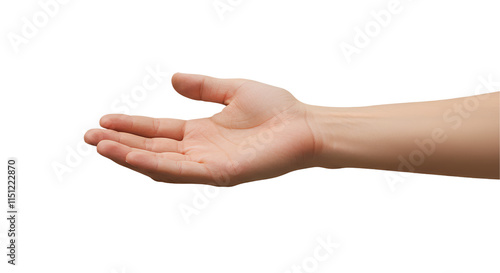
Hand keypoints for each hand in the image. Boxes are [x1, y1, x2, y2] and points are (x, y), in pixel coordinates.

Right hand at [84, 73, 316, 185]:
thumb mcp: (233, 90)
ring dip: (130, 155)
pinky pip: (182, 171)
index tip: (104, 119)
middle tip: (90, 136)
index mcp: (201, 132)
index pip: (157, 130)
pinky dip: (155, 164)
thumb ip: (203, 86)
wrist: (305, 125)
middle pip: (152, 147)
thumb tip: (172, 79)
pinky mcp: (221, 173)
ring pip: (161, 162)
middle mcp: (200, 150)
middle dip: (120, 143)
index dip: (130, 126)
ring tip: (101, 146)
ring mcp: (209, 164)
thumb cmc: (276, 109)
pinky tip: (132, 156)